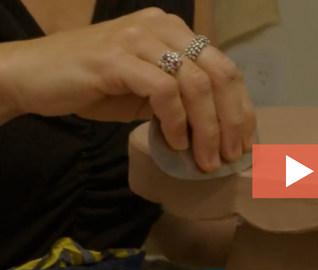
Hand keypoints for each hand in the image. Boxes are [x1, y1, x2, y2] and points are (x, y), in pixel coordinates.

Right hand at [0, 7, 255, 171]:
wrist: (37, 76)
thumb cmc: (96, 86)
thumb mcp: (149, 91)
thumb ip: (182, 99)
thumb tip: (219, 131)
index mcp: (175, 31)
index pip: (225, 68)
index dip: (241, 108)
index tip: (245, 141)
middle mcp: (162, 27)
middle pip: (218, 74)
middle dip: (231, 121)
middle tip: (230, 156)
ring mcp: (139, 38)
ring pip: (195, 84)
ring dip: (207, 129)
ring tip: (205, 160)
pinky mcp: (116, 58)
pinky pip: (163, 92)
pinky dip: (175, 122)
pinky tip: (174, 144)